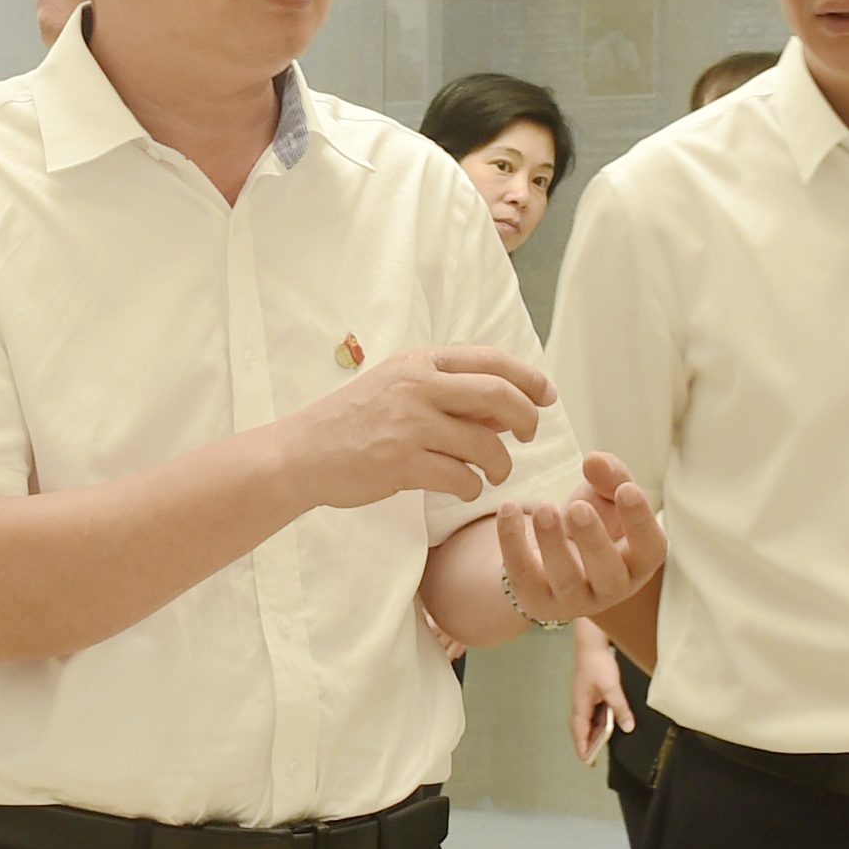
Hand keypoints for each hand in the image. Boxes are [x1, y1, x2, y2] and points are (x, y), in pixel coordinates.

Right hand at [284, 345, 549, 510]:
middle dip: (526, 417)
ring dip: (500, 463)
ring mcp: (409, 425)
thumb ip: (448, 393)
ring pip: (485, 443)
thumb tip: (507, 407)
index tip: (547, 395)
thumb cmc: (352, 422)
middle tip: (530, 435)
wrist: (301, 454)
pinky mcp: (401, 464)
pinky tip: (465, 487)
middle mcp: (416, 387)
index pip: (490, 360)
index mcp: (418, 363)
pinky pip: (460, 477)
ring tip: (495, 472)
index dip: (529, 377)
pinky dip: (472, 486)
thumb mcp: (397, 389)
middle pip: (498, 394)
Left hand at [502, 454, 664, 631]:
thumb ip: (609, 476)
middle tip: (577, 507)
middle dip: (593, 541)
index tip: (627, 489)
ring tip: (544, 508)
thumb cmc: (589, 522)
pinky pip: (523, 576)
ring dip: (553, 544)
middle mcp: (611, 587)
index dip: (641, 522)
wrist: (547, 554)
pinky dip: (513, 542)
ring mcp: (573, 599)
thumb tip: (595, 461)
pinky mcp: (536, 599)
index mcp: (637, 561)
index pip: (650, 549)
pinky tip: (508, 508)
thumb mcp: (605, 495)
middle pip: (609, 575)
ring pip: (566, 580)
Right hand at [569, 620, 630, 764]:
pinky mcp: (591, 690)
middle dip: (586, 743)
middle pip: (582, 728)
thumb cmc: (598, 664)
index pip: (580, 732)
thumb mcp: (611, 688)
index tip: (587, 762)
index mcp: (580, 706)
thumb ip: (620, 708)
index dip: (583, 747)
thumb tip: (627, 727)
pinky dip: (599, 720)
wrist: (592, 642)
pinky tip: (608, 721)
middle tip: (593, 757)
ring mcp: (585, 696)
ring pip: (588, 720)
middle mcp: (580, 703)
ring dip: (594, 732)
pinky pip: (594, 711)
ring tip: (601, 744)